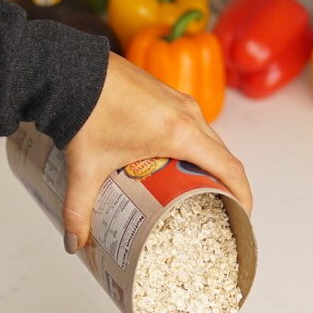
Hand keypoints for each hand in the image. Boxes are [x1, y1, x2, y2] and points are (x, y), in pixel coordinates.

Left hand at [61, 52, 251, 251]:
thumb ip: (79, 210)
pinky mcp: (165, 93)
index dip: (242, 194)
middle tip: (214, 209)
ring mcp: (178, 99)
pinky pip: (191, 123)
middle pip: (221, 155)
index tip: (242, 215)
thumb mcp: (85, 169)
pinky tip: (172, 162)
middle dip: (223, 183)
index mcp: (180, 133)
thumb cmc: (85, 111)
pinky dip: (192, 145)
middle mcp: (187, 113)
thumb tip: (75, 242)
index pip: (229, 167)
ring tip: (193, 189)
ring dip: (207, 163)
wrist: (70, 71)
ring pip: (206, 138)